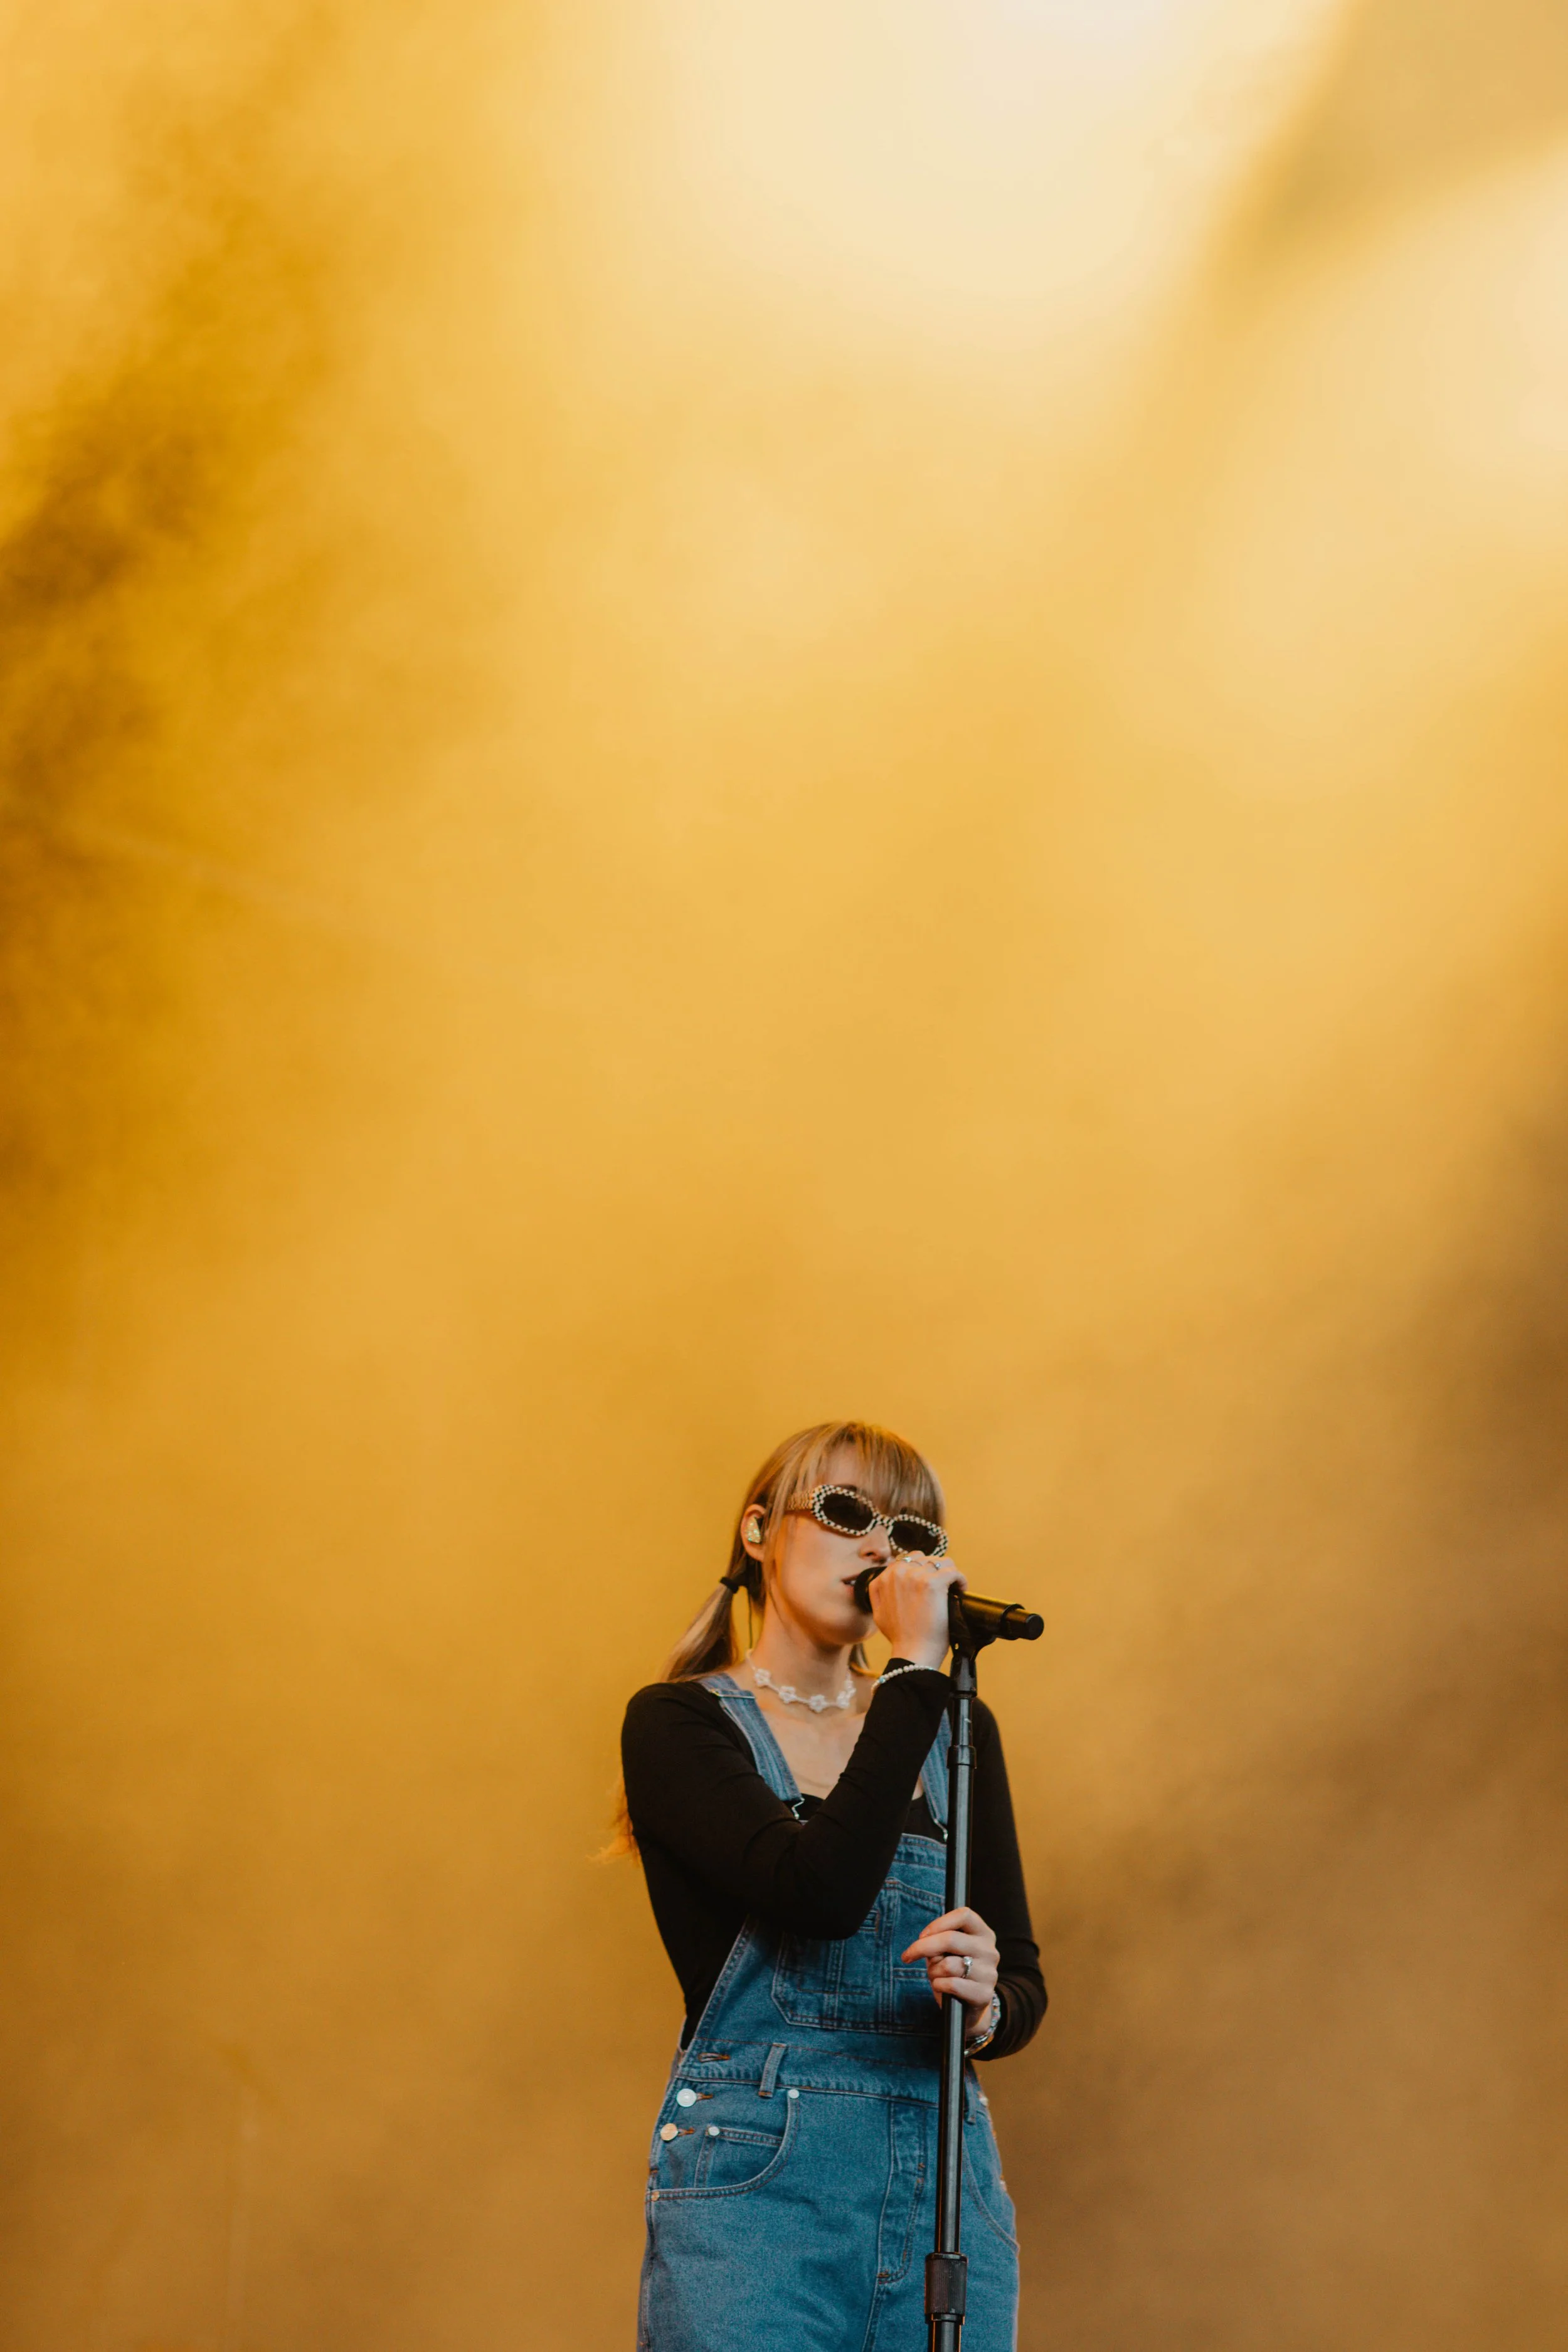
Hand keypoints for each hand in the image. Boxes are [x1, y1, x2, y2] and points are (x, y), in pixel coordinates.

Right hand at [867, 1552, 963, 1669]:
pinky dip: (960, 1580)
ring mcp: (916, 1576)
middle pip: (925, 1559)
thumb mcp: (879, 1612)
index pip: (909, 1560)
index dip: (923, 1571)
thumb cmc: (899, 1637)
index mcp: (885, 1577)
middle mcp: (899, 1572)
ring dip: (949, 1574)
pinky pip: (953, 1571)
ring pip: (942, 1562)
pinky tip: (961, 1591)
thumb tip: (887, 1579)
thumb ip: (880, 1591)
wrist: (913, 1653)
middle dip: (936, 1571)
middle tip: (943, 1588)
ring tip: (953, 1589)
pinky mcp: (934, 1583)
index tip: (931, 1585)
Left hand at [901, 1906, 999, 2040]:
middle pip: (951, 1939)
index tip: (922, 1935)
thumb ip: (940, 1944)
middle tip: (908, 1956)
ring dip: (933, 1971)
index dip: (939, 1922)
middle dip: (923, 1947)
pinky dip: (938, 1985)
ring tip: (935, 1976)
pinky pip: (951, 1984)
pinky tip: (941, 1988)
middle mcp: (990, 1951)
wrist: (968, 2006)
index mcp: (983, 1934)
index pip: (964, 1915)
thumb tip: (926, 1943)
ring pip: (948, 1965)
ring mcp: (989, 1973)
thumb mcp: (947, 1952)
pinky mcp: (983, 1994)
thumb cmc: (954, 1971)